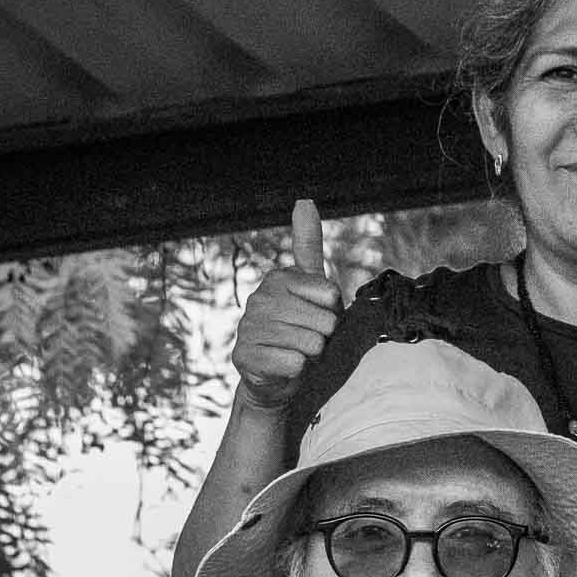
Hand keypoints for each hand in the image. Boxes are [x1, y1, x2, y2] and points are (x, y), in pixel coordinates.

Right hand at [232, 199, 341, 407]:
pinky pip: (293, 363)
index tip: (318, 316)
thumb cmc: (302, 329)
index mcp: (278, 279)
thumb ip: (308, 245)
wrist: (278, 376)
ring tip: (298, 353)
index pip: (331, 296)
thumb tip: (304, 199)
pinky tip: (285, 367)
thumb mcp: (312, 287)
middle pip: (324, 322)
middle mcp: (259, 299)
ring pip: (311, 344)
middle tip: (309, 340)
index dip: (333, 313)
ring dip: (312, 356)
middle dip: (324, 338)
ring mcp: (248, 327)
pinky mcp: (243, 356)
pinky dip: (297, 370)